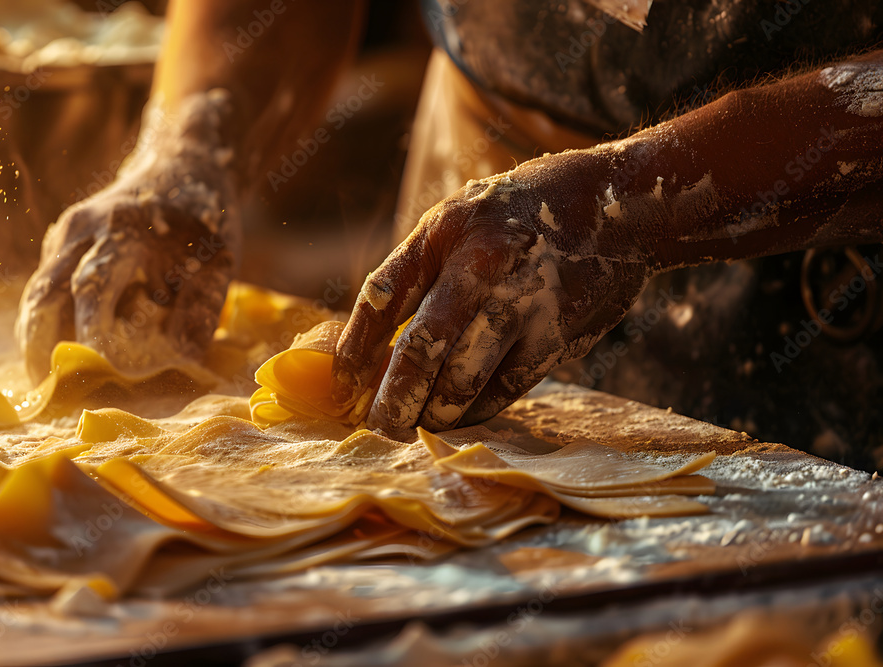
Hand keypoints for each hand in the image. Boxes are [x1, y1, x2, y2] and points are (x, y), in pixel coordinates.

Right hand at [16, 91, 240, 380]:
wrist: (185, 161)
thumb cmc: (208, 218)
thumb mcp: (219, 260)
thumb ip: (201, 308)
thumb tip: (182, 361)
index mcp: (125, 227)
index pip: (93, 285)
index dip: (91, 333)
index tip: (100, 370)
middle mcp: (86, 226)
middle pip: (46, 291)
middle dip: (42, 344)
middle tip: (47, 389)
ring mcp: (69, 232)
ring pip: (37, 290)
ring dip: (34, 337)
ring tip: (40, 381)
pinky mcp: (64, 241)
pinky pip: (45, 284)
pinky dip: (43, 321)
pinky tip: (49, 354)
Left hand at [332, 151, 655, 436]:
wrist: (617, 209)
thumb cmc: (520, 217)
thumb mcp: (460, 219)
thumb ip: (418, 272)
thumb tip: (371, 347)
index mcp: (446, 230)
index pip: (383, 295)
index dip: (355, 346)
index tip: (341, 384)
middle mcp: (483, 265)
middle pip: (422, 348)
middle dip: (393, 399)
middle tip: (380, 426)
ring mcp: (523, 303)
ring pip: (461, 380)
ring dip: (433, 412)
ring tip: (418, 421)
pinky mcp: (555, 338)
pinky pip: (503, 391)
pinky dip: (474, 411)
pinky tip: (459, 413)